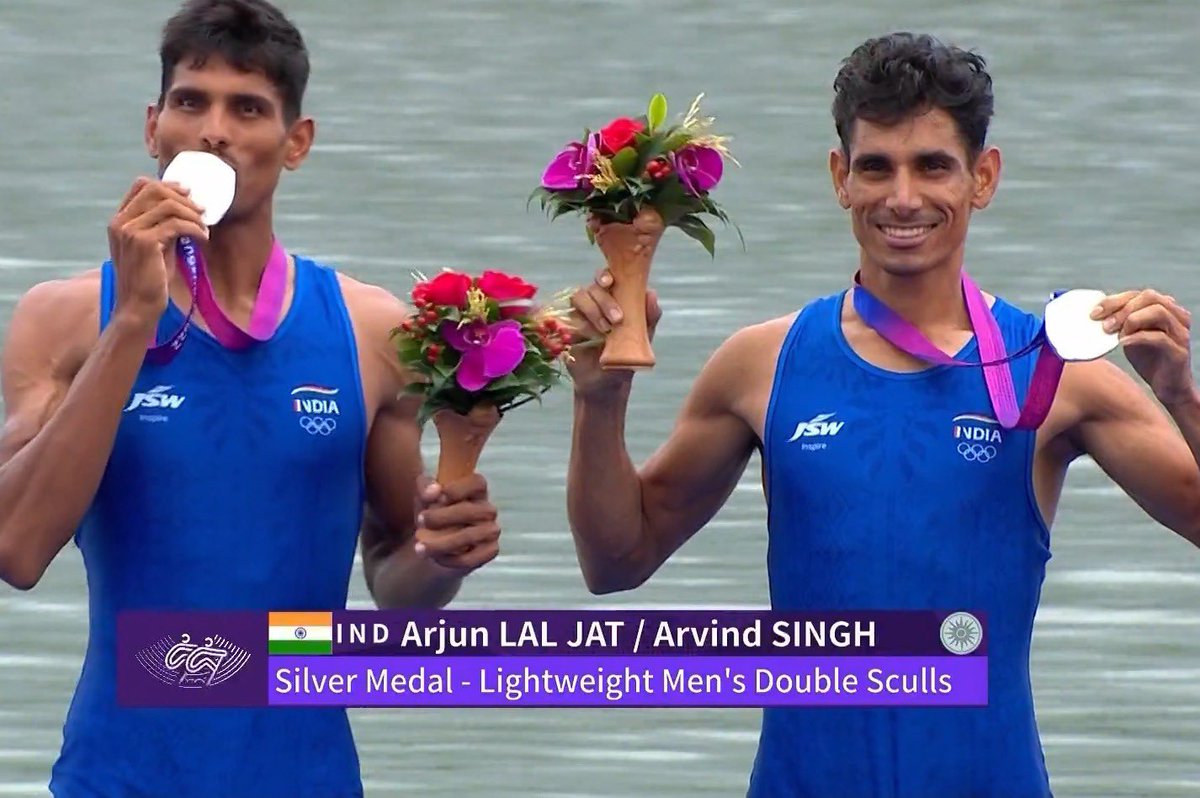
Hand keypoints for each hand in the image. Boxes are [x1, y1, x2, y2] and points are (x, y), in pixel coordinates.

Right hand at [107, 177, 207, 329]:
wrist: (138, 307)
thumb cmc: (150, 280)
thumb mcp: (156, 246)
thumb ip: (164, 226)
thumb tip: (188, 209)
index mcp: (119, 220)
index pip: (141, 186)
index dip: (168, 185)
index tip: (189, 193)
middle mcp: (120, 222)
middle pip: (155, 190)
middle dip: (184, 198)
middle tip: (203, 211)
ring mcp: (129, 230)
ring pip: (168, 205)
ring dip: (193, 214)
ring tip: (205, 228)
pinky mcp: (144, 242)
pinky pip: (176, 224)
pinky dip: (195, 229)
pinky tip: (203, 238)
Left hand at [412, 473, 499, 571]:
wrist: (432, 545)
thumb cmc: (431, 513)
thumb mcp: (422, 497)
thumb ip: (425, 487)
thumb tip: (434, 491)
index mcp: (475, 491)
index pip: (478, 483)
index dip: (461, 488)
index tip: (440, 496)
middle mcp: (486, 509)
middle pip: (476, 510)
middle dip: (445, 517)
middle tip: (421, 520)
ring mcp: (490, 531)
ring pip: (474, 536)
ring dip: (443, 542)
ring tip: (419, 545)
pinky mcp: (489, 551)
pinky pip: (473, 557)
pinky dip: (451, 559)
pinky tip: (435, 557)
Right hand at [567, 262, 661, 397]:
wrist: (607, 383)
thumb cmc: (627, 355)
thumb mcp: (643, 337)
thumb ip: (650, 316)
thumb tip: (651, 294)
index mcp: (613, 298)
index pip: (607, 277)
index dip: (605, 275)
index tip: (610, 283)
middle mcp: (595, 303)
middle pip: (593, 287)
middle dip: (604, 300)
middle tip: (617, 320)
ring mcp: (579, 315)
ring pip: (579, 298)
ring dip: (592, 311)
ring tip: (604, 332)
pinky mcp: (566, 329)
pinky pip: (566, 317)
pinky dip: (578, 325)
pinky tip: (587, 339)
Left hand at [1092, 289, 1194, 405]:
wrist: (1167, 386)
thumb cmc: (1149, 359)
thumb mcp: (1131, 335)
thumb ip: (1121, 322)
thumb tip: (1095, 314)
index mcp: (1166, 309)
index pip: (1139, 294)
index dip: (1115, 300)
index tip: (1094, 313)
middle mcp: (1177, 317)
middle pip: (1149, 297)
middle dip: (1122, 309)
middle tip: (1105, 326)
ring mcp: (1180, 333)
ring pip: (1158, 312)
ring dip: (1131, 320)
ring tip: (1117, 335)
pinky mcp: (1179, 351)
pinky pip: (1159, 337)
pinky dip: (1137, 337)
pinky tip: (1123, 343)